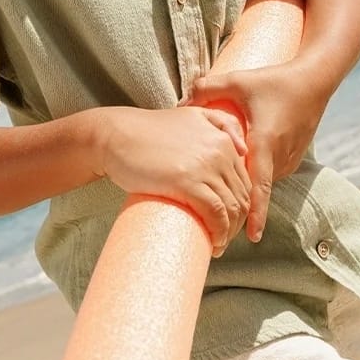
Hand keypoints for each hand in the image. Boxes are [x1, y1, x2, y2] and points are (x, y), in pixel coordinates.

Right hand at [94, 106, 250, 255]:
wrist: (115, 135)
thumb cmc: (148, 132)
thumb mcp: (190, 114)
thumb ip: (221, 121)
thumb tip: (243, 149)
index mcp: (223, 137)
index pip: (244, 181)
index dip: (240, 206)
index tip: (226, 221)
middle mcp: (220, 150)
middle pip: (241, 197)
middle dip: (236, 223)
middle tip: (221, 238)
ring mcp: (205, 166)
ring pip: (232, 209)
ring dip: (228, 233)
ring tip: (217, 245)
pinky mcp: (188, 182)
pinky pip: (216, 214)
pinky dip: (218, 233)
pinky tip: (213, 243)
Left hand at [189, 61, 327, 242]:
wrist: (313, 80)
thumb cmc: (274, 80)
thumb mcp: (237, 80)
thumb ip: (206, 89)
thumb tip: (180, 104)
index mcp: (265, 142)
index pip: (259, 186)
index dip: (255, 213)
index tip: (250, 237)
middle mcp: (280, 156)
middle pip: (255, 186)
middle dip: (239, 201)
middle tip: (217, 216)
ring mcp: (290, 158)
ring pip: (262, 179)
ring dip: (246, 184)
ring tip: (224, 189)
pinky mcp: (294, 156)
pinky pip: (270, 171)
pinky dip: (256, 172)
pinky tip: (242, 164)